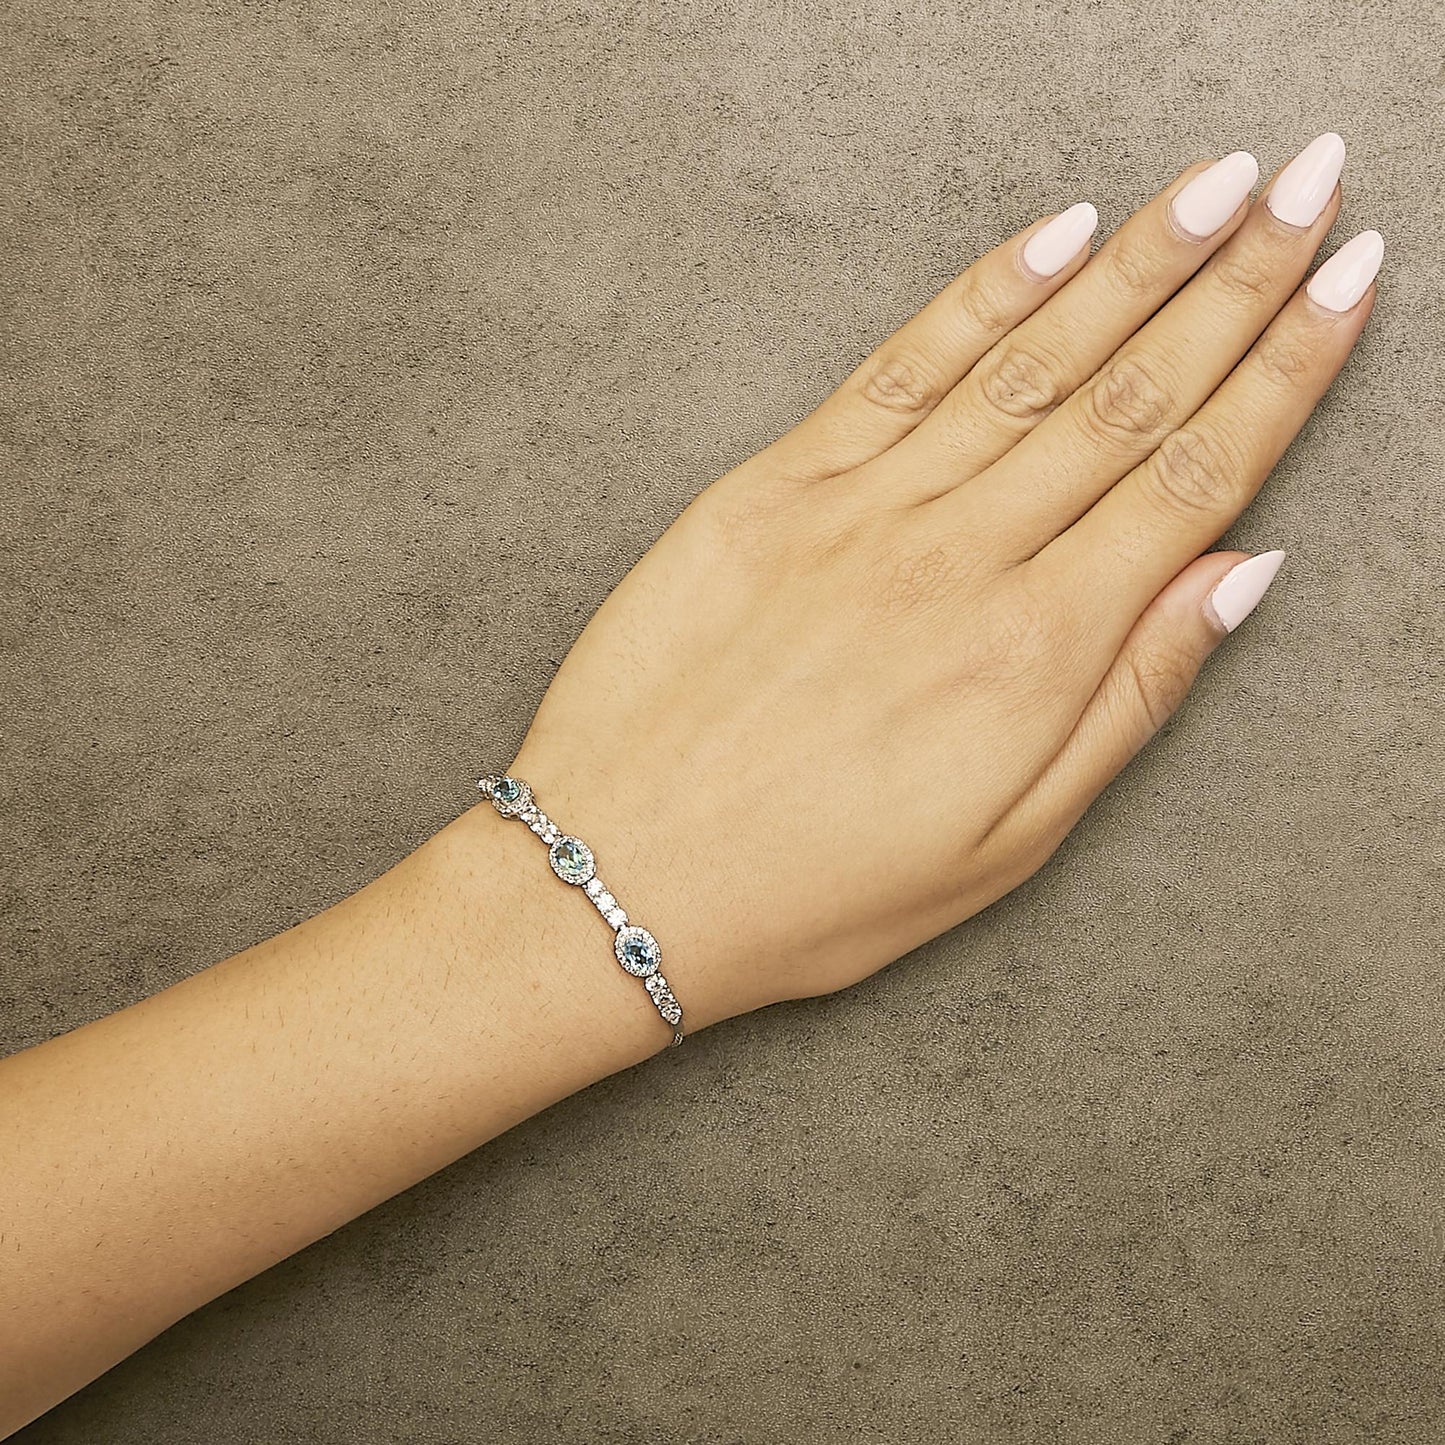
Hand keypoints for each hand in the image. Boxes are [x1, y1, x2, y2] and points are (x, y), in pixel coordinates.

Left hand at [502, 133, 1378, 1030]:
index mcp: (1032, 651)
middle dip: (1235, 282)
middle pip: (1125, 397)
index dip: (1284, 372)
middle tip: (1312, 184)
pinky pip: (897, 368)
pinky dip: (980, 296)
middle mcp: (959, 559)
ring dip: (1132, 263)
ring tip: (1218, 186)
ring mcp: (860, 510)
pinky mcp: (772, 488)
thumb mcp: (1005, 842)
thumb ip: (1128, 699)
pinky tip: (1051, 237)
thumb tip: (1236, 575)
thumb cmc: (816, 885)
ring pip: (1026, 363)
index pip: (1190, 477)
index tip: (1347, 284)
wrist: (623, 873)